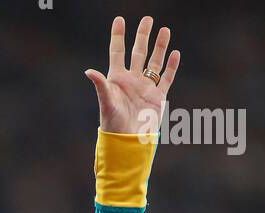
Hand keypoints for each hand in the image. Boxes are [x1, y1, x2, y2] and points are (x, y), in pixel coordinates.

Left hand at [85, 16, 179, 135]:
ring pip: (154, 62)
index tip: (119, 19)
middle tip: (148, 19)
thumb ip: (101, 86)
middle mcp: (132, 80)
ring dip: (160, 47)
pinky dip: (171, 67)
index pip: (117, 52)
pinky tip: (175, 54)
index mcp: (117, 79)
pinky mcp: (158, 98)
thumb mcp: (106, 103)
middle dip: (143, 35)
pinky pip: (166, 78)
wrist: (128, 142)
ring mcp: (146, 87)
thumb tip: (89, 71)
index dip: (118, 36)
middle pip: (139, 52)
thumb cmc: (113, 125)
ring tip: (165, 30)